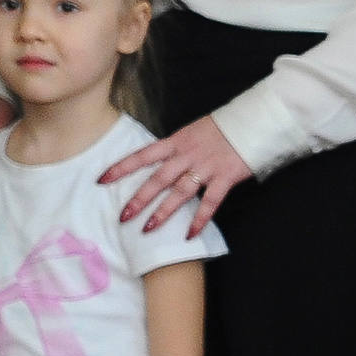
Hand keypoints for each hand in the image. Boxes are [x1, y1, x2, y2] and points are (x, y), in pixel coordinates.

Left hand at [106, 117, 252, 237]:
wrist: (253, 122)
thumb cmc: (222, 128)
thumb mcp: (193, 132)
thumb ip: (177, 149)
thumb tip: (161, 163)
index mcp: (176, 141)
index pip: (143, 155)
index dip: (122, 168)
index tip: (102, 180)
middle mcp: (187, 155)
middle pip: (158, 179)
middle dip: (139, 198)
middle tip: (123, 216)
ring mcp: (206, 167)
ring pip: (180, 192)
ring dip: (163, 212)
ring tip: (148, 229)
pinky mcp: (225, 177)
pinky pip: (210, 202)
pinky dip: (200, 219)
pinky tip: (190, 234)